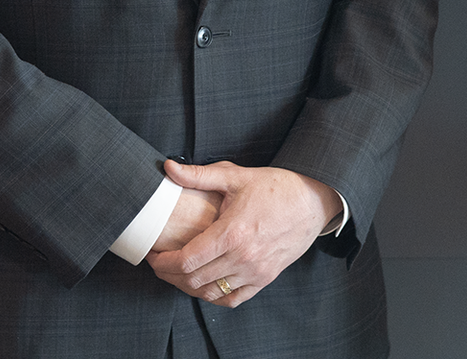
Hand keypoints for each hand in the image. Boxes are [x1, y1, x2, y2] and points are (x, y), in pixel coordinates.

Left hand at [144, 160, 340, 307]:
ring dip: (187, 287)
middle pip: (194, 280)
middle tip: (159, 263)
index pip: (187, 260)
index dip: (163, 262)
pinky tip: (203, 285)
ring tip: (176, 274)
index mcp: (232, 233)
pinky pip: (233, 299)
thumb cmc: (276, 187)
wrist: (313, 202)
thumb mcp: (236, 176)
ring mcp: (256, 272)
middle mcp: (243, 257)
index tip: (153, 255)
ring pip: (210, 293)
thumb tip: (167, 167)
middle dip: (169, 275)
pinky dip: (213, 296)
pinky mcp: (265, 279)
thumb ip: (199, 175)